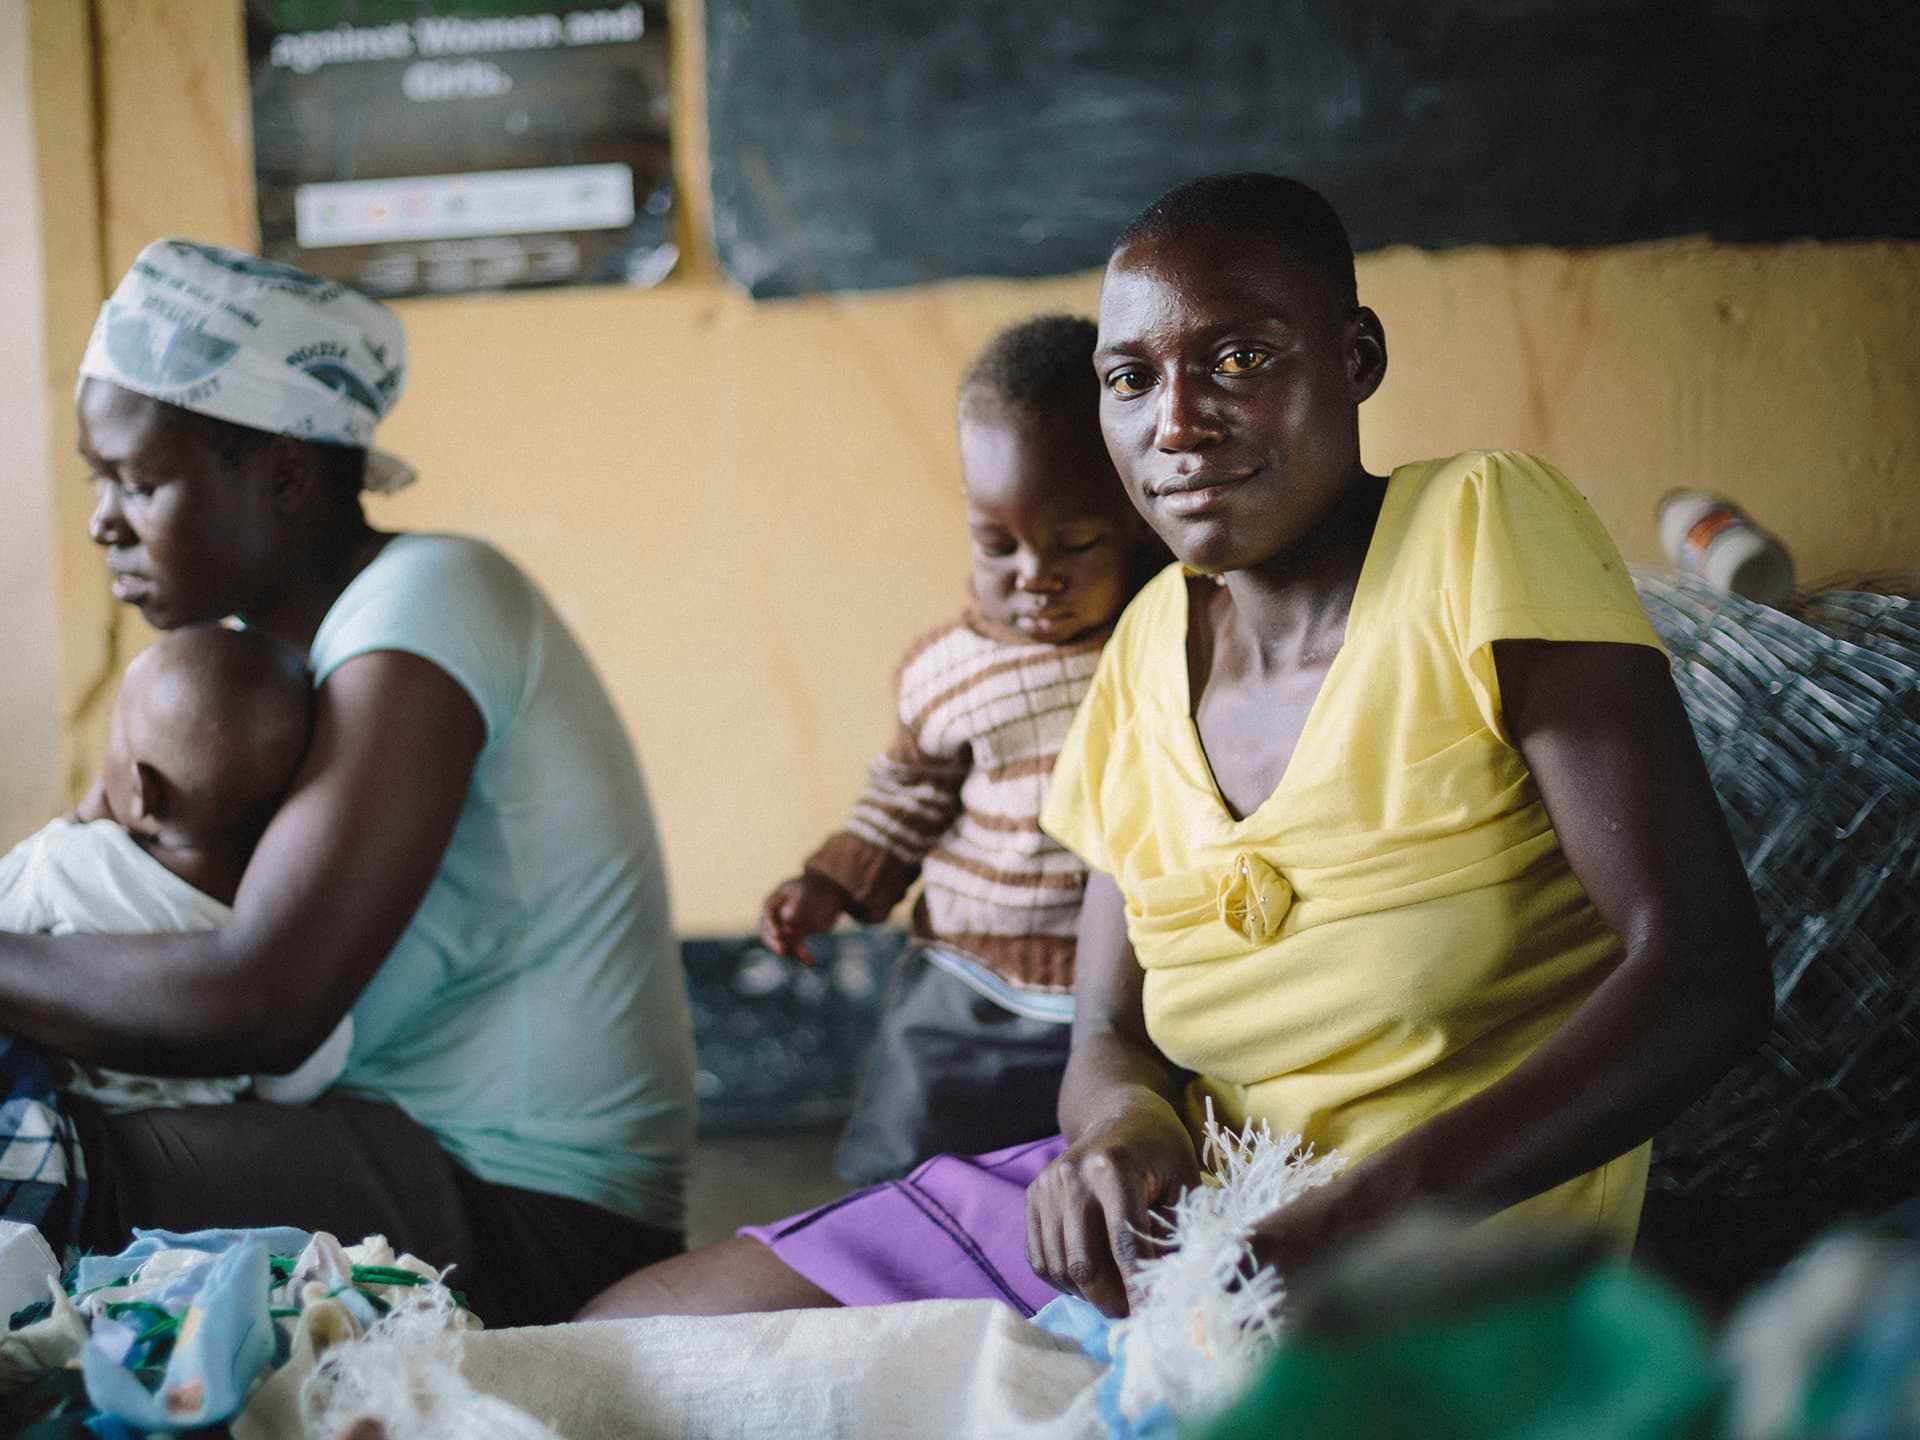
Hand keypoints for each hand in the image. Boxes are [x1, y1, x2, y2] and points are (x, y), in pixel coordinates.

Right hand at [758, 873, 850, 965]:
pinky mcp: (796, 935)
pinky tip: (810, 962)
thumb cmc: (820, 889)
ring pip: (783, 942)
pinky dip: (801, 955)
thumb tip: (786, 920)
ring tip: (807, 959)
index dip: (771, 924)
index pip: (768, 912)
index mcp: (777, 899)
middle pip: (770, 930)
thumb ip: (799, 906)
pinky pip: (795, 947)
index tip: (778, 934)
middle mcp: (777, 913)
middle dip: (774, 942)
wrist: (833, 894)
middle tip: (782, 951)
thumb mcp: (811, 895)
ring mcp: (786, 925)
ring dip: (793, 951)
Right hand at [1023, 1097, 1200, 1316]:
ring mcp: (1047, 1186)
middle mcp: (1072, 1175)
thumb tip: (1168, 1291)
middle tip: (1130, 1315)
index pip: (1124, 1244)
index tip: (1150, 1317)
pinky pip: (1040, 1258)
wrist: (1119, 1113)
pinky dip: (1062, 1280)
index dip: (1138, 1288)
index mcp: (1113, 1167)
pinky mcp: (1033, 1196)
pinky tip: (1088, 1278)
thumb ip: (1177, 1231)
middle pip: (1084, 1262)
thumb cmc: (1161, 1149)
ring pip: (1059, 1266)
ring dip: (1086, 1294)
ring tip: (1113, 1297)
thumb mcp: (1184, 1180)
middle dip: (1109, 1300)